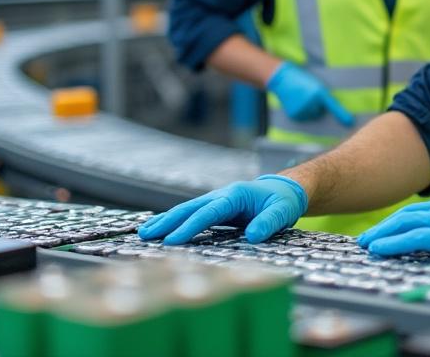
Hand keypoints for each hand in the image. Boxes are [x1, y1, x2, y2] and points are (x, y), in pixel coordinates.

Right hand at [137, 175, 307, 244]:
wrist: (285, 190)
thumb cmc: (283, 202)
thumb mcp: (282, 211)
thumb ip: (269, 222)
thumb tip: (254, 237)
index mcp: (235, 195)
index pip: (209, 213)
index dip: (190, 226)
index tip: (173, 240)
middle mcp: (221, 195)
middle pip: (190, 209)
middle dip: (168, 222)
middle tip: (146, 236)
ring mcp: (216, 201)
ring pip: (187, 210)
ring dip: (166, 221)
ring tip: (144, 233)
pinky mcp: (215, 209)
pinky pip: (192, 215)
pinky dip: (175, 222)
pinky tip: (160, 230)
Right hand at [267, 62, 353, 126]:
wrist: (283, 78)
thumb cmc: (302, 80)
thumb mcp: (315, 84)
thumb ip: (323, 96)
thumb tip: (328, 111)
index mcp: (319, 92)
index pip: (332, 105)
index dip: (341, 114)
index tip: (350, 122)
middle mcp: (312, 102)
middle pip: (320, 112)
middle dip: (317, 107)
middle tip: (308, 95)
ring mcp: (302, 109)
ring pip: (311, 116)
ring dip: (308, 110)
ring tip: (300, 98)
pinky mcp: (295, 114)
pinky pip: (302, 118)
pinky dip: (300, 113)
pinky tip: (295, 103)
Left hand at [357, 193, 429, 261]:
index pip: (418, 211)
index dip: (398, 221)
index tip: (384, 230)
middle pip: (406, 215)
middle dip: (383, 226)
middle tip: (366, 238)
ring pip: (404, 224)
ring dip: (381, 234)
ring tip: (365, 244)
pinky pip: (413, 238)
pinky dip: (392, 243)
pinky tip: (378, 249)